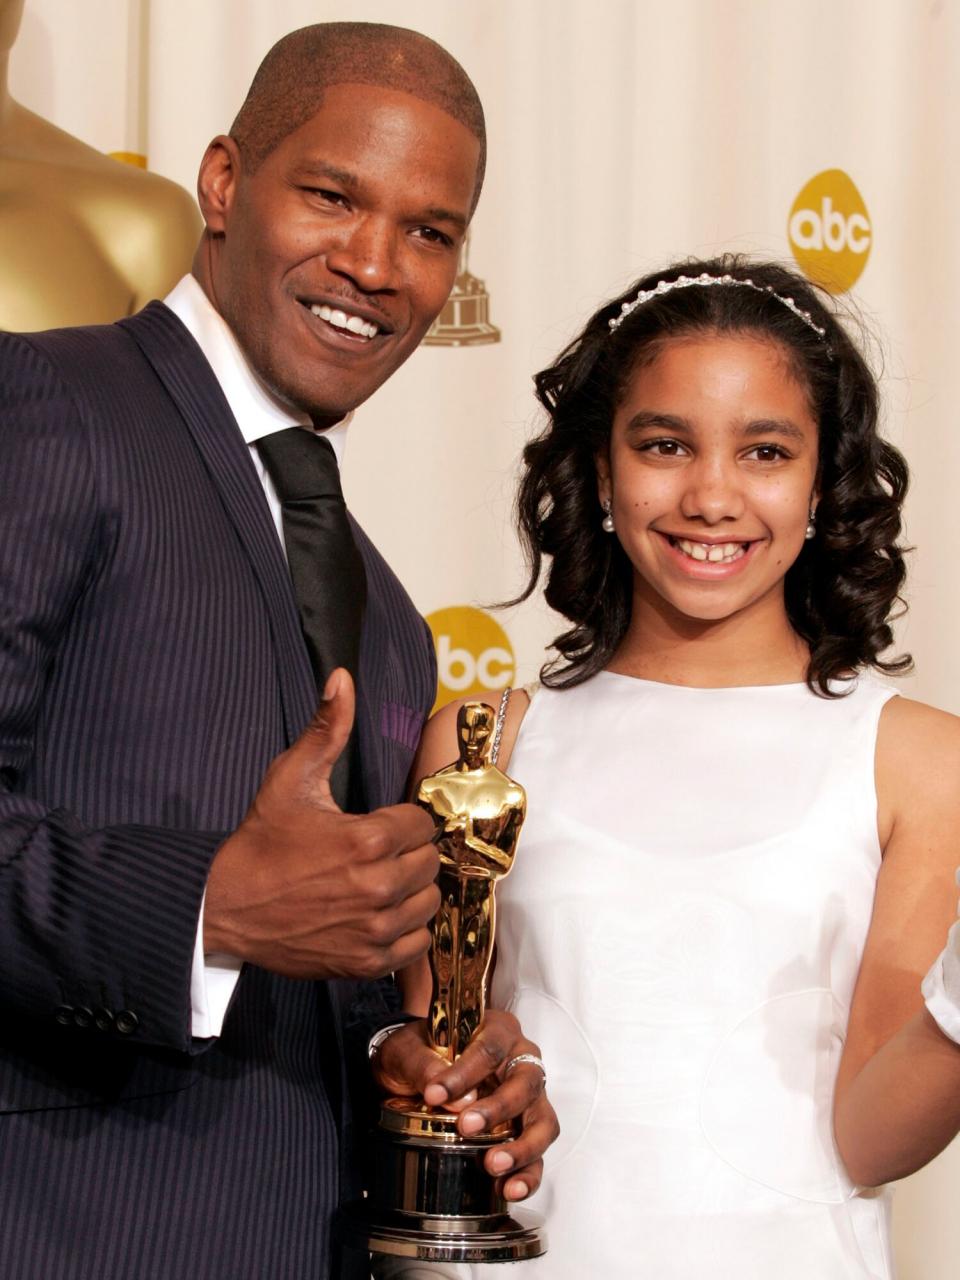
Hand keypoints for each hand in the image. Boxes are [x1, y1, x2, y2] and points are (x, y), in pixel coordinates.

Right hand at [203, 669, 439, 979]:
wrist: (226, 906)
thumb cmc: (262, 842)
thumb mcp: (291, 778)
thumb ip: (327, 729)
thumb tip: (342, 679)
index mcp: (368, 840)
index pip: (424, 825)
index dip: (406, 821)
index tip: (384, 825)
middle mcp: (378, 887)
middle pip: (430, 863)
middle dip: (409, 853)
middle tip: (378, 853)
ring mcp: (374, 929)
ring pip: (429, 902)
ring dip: (412, 891)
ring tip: (380, 882)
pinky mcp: (366, 962)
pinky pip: (416, 944)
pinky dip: (405, 931)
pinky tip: (378, 914)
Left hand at [373, 1011, 559, 1201]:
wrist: (416, 1069)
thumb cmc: (418, 1051)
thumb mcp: (406, 1048)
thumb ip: (421, 1063)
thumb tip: (442, 1090)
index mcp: (496, 1029)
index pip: (489, 1048)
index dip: (465, 1073)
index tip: (434, 1095)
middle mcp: (521, 1060)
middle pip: (525, 1083)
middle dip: (498, 1109)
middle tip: (466, 1128)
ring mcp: (528, 1097)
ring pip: (542, 1121)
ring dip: (522, 1147)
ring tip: (492, 1165)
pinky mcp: (526, 1129)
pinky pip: (538, 1154)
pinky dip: (527, 1173)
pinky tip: (508, 1189)